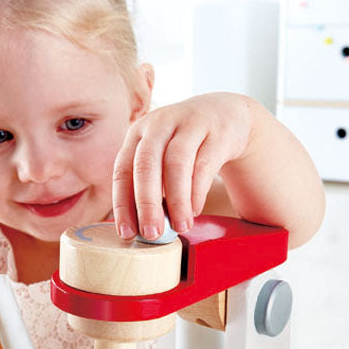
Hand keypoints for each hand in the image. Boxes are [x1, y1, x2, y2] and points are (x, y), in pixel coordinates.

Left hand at [112, 93, 252, 238]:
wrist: (226, 114)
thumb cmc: (186, 146)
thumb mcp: (161, 156)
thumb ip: (148, 185)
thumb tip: (138, 228)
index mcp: (138, 133)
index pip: (123, 171)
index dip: (122, 204)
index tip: (126, 233)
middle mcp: (160, 124)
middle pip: (146, 165)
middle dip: (147, 204)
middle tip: (151, 234)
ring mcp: (189, 124)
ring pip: (176, 164)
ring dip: (176, 201)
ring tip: (180, 227)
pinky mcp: (216, 132)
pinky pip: (204, 164)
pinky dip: (197, 192)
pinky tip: (195, 210)